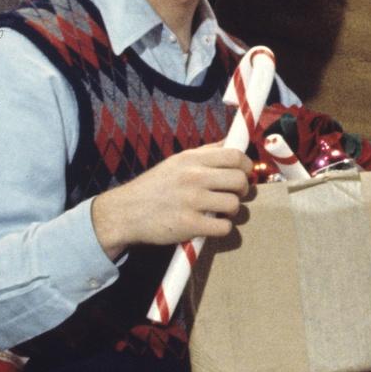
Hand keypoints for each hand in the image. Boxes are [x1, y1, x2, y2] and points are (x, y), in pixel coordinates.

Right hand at [89, 144, 252, 257]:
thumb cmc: (154, 187)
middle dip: (242, 190)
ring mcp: (191, 202)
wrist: (124, 213)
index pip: (235, 156)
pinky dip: (222, 228)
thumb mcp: (176, 162)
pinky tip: (211, 225)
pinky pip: (224, 227)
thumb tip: (232, 142)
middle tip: (233, 195)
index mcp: (191, 159)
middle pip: (240, 181)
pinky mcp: (189, 225)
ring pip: (234, 205)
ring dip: (231, 211)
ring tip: (219, 211)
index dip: (246, 166)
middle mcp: (193, 177)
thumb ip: (206, 153)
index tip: (244, 173)